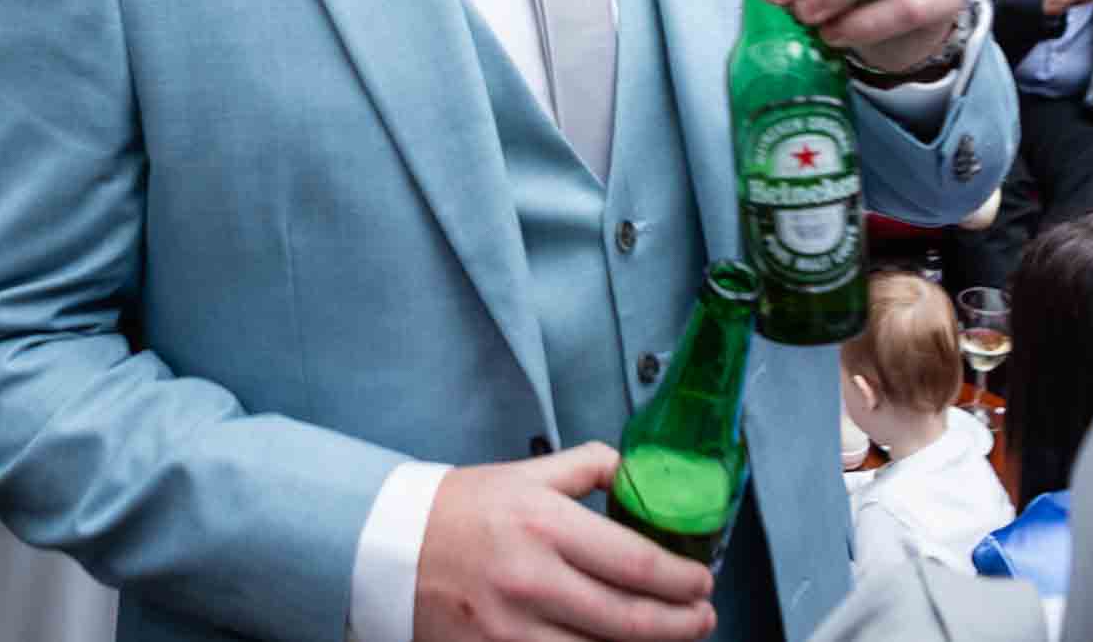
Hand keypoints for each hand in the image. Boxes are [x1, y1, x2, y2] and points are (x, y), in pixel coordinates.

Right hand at [414, 443, 714, 641]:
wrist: (389, 549)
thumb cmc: (463, 510)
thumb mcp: (527, 474)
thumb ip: (590, 467)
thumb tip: (642, 474)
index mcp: (544, 526)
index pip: (637, 563)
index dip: (683, 581)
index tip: (703, 582)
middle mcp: (532, 581)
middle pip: (631, 622)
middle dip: (682, 625)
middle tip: (704, 618)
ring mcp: (512, 631)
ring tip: (670, 639)